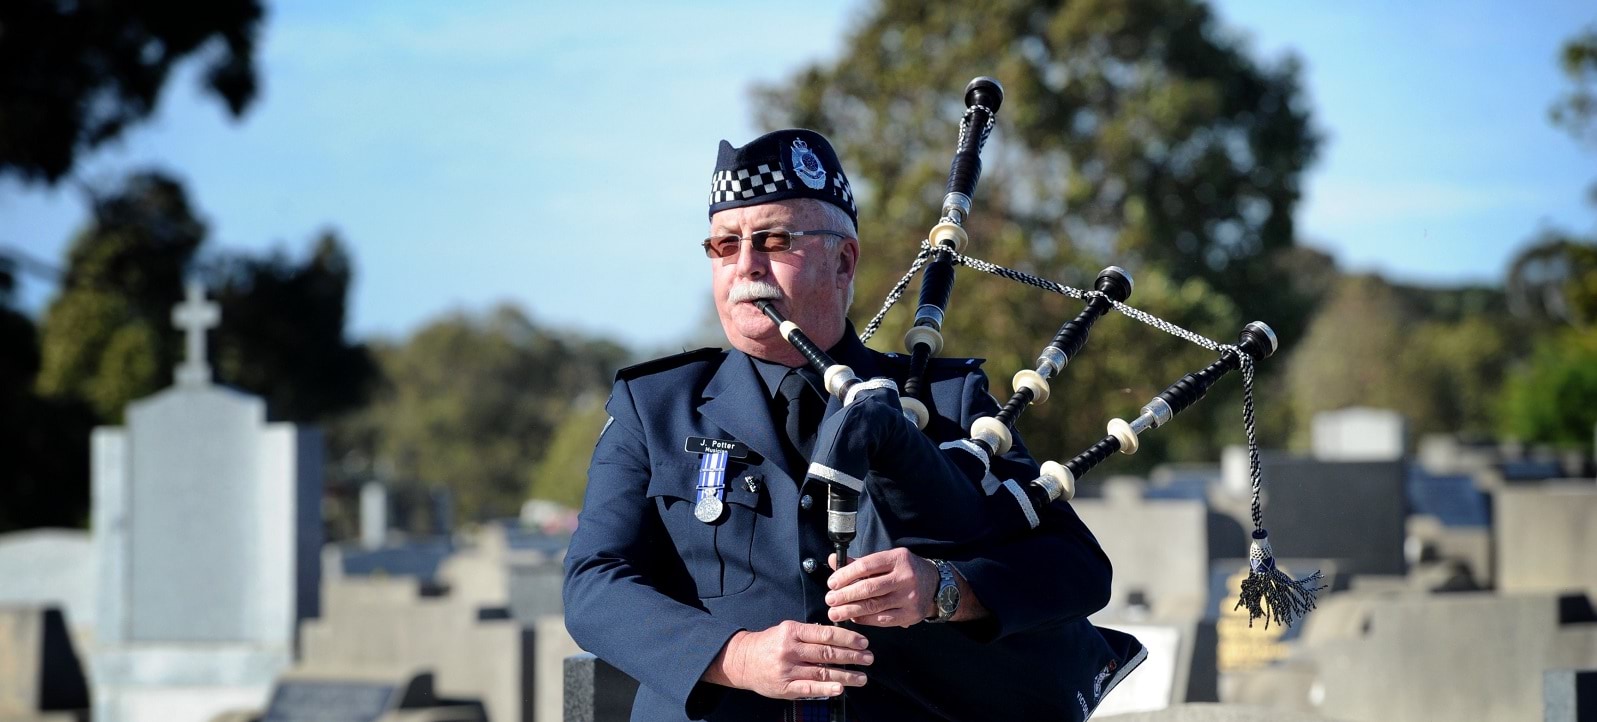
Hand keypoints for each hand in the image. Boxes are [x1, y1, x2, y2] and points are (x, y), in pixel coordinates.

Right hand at [706, 621, 871, 698]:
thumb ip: (809, 633)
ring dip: (845, 676)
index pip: (825, 634)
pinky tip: (840, 689)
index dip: (847, 638)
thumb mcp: (786, 630)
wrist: (742, 661)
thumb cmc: (769, 644)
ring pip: (822, 673)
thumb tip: (837, 636)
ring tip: (862, 678)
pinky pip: (809, 689)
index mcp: (792, 632)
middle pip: (827, 653)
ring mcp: (787, 670)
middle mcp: (790, 650)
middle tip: (869, 658)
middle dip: (852, 656)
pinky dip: (826, 690)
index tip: (863, 642)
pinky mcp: (784, 687)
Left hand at [824, 547, 937, 626]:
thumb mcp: (886, 560)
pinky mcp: (911, 614)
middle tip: (829, 600)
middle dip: (845, 595)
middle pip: (869, 588)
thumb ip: (859, 563)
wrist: (935, 585)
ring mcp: (909, 597)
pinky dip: (865, 620)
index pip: (866, 566)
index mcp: (897, 558)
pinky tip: (854, 618)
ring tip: (835, 613)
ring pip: (874, 606)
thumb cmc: (904, 570)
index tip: (832, 583)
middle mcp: (905, 577)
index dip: (846, 575)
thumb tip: (832, 560)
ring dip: (851, 610)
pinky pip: (883, 619)